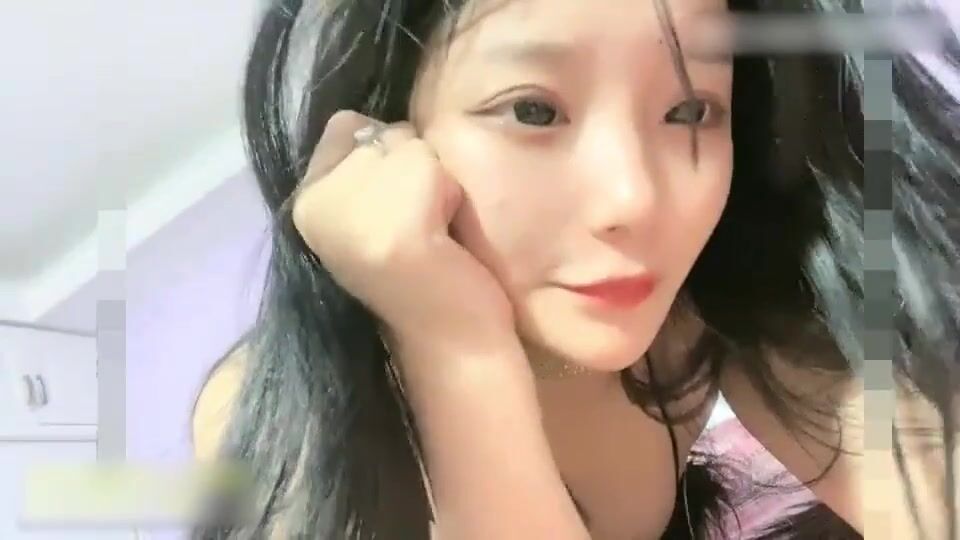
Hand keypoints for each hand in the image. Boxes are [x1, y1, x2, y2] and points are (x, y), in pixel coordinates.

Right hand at [292, 111, 515, 364]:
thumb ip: (356, 165)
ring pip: (409, 144)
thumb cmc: (420, 274)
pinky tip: (444, 240)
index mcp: (303, 203)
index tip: (394, 213)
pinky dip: (450, 196)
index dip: (385, 157)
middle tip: (418, 228)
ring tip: (433, 234)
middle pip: (381, 131)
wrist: (451, 341)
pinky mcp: (395, 228)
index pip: (345, 125)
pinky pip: (432, 166)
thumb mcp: (369, 212)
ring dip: (435, 181)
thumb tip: (368, 122)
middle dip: (411, 168)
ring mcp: (350, 215)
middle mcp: (313, 204)